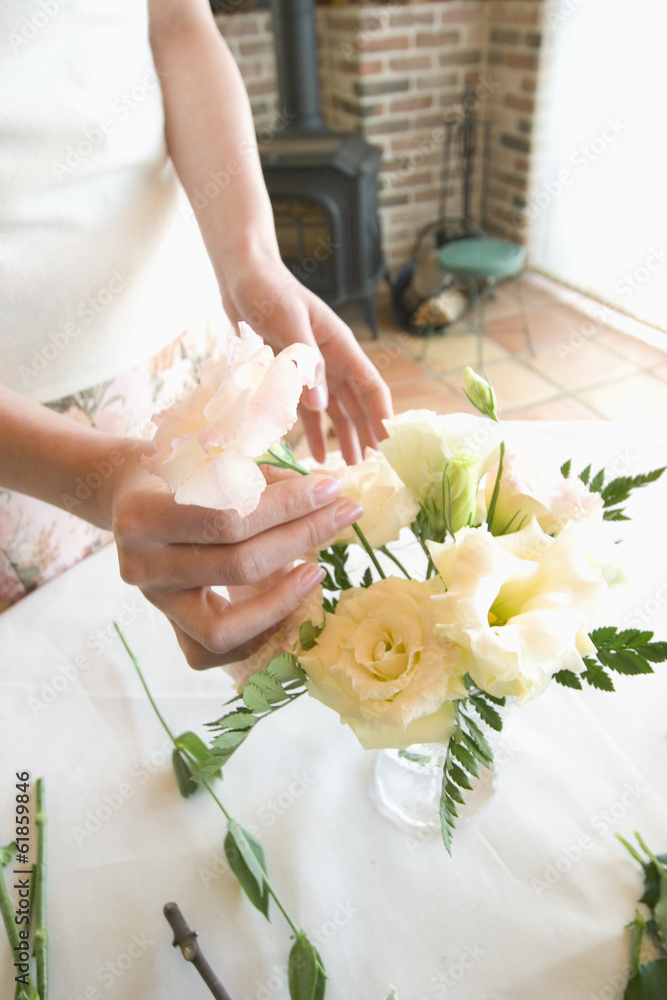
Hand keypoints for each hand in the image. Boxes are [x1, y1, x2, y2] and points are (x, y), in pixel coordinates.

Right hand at [107, 448, 361, 667]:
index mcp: (142, 515)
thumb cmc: (182, 471)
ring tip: (318, 569)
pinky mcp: (170, 628)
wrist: (134, 495)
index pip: (229, 518)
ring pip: (226, 626)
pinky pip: (218, 651)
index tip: (331, 489)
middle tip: (343, 514)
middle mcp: (141, 566)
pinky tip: (292, 600)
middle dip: (301, 538)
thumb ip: (266, 477)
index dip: (287, 506)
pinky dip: (260, 632)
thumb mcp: (213, 458)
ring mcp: (155, 604)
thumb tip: (329, 488)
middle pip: (237, 566)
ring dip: (284, 600)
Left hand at [219, 254, 393, 463]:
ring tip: (350, 467)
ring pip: (336, 411)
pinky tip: (316, 455)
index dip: (381, 414)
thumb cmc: (268, 289)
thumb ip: (305, 361)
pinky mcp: (291, 375)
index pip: (371, 385)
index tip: (390, 443)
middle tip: (375, 466)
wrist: (242, 274)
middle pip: (357, 403)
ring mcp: (313, 369)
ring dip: (344, 437)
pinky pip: (307, 410)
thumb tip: (320, 404)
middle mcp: (331, 361)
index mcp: (340, 345)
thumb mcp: (287, 321)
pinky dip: (313, 432)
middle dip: (367, 433)